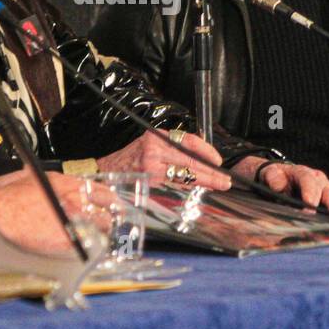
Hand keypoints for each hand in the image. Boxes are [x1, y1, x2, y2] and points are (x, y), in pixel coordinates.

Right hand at [0, 168, 112, 254]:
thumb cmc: (5, 198)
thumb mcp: (24, 176)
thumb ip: (40, 178)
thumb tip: (39, 177)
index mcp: (65, 183)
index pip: (100, 190)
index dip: (109, 199)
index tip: (112, 204)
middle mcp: (74, 200)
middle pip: (105, 210)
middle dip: (107, 217)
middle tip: (106, 224)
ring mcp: (73, 221)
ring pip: (100, 229)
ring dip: (100, 233)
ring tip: (95, 238)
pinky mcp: (67, 241)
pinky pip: (87, 245)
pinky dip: (87, 248)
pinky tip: (83, 249)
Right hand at [97, 130, 229, 189]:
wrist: (104, 172)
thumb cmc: (128, 160)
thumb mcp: (148, 144)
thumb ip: (170, 147)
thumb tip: (198, 157)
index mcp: (156, 136)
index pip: (188, 140)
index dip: (206, 150)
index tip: (217, 160)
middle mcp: (154, 149)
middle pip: (190, 160)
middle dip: (211, 171)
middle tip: (225, 178)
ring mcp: (151, 167)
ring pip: (185, 175)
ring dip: (205, 181)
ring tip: (218, 185)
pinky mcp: (149, 182)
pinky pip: (175, 186)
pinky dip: (189, 189)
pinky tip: (199, 191)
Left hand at [235, 157, 328, 213]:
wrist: (280, 178)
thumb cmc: (275, 177)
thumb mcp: (270, 174)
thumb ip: (273, 178)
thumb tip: (278, 186)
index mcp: (303, 172)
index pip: (308, 181)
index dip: (310, 194)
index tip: (309, 207)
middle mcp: (318, 179)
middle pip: (326, 191)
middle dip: (328, 205)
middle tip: (328, 218)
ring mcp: (326, 189)